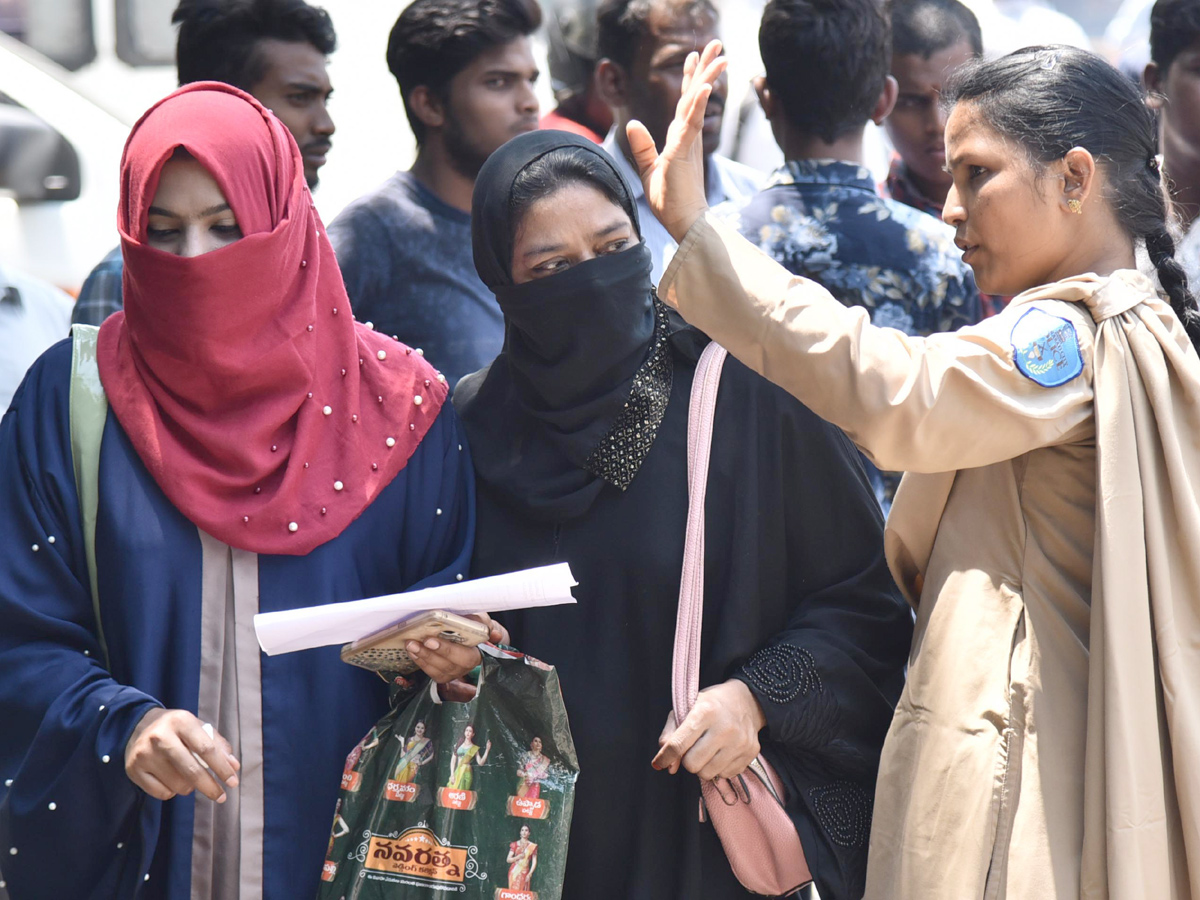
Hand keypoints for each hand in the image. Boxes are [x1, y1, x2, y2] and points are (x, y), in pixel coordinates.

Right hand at [125, 708, 239, 802]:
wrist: (137, 725)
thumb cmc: (176, 728)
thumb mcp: (198, 727)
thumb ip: (218, 745)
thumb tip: (234, 767)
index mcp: (181, 721)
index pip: (206, 749)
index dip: (222, 768)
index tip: (233, 782)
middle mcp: (160, 737)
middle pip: (192, 771)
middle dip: (210, 787)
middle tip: (221, 796)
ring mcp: (145, 754)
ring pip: (178, 785)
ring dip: (190, 787)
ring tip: (189, 778)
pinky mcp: (133, 769)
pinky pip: (161, 793)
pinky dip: (172, 791)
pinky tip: (172, 780)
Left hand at [406, 612, 505, 683]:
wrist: (471, 633)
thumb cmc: (475, 626)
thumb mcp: (481, 620)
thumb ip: (482, 623)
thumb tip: (492, 633)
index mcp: (477, 653)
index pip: (466, 656)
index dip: (448, 650)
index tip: (431, 639)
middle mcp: (466, 666)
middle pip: (450, 665)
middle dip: (432, 653)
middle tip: (419, 641)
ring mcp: (454, 672)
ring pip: (438, 670)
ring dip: (423, 656)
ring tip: (411, 644)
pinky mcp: (443, 674)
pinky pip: (430, 671)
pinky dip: (420, 661)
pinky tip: (412, 651)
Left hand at [627, 40, 727, 243]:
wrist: (684, 224)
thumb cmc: (671, 202)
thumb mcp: (650, 168)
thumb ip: (642, 146)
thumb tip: (632, 123)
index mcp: (681, 139)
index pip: (686, 103)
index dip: (690, 79)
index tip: (694, 56)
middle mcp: (688, 137)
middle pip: (695, 96)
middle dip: (706, 68)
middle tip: (718, 43)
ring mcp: (687, 144)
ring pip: (697, 103)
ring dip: (707, 77)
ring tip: (720, 54)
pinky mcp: (684, 154)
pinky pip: (692, 124)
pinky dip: (698, 104)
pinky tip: (703, 86)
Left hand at [651, 679, 766, 781]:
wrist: (747, 700)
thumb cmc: (710, 705)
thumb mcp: (686, 708)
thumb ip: (670, 734)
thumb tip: (668, 766)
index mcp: (705, 712)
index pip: (679, 744)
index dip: (664, 757)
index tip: (658, 763)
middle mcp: (724, 727)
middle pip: (692, 764)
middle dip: (687, 760)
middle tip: (693, 748)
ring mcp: (740, 742)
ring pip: (707, 773)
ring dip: (703, 765)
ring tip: (708, 750)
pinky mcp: (750, 753)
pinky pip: (725, 775)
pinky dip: (719, 767)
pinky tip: (722, 751)